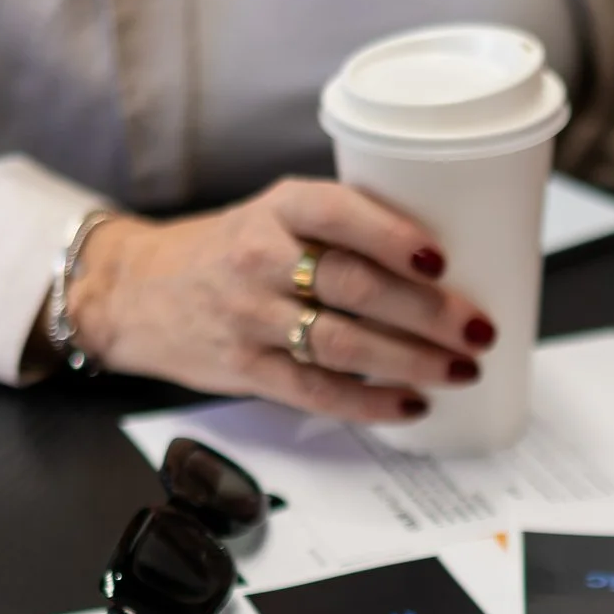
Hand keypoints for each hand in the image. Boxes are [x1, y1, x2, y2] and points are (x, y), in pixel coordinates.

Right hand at [64, 178, 496, 422]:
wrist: (134, 290)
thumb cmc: (228, 250)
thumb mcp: (274, 214)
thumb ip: (341, 229)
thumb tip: (445, 264)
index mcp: (279, 208)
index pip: (340, 214)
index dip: (394, 238)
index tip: (442, 261)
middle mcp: (262, 258)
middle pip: (355, 287)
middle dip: (428, 313)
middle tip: (479, 329)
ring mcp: (250, 317)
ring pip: (343, 343)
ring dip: (412, 361)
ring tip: (461, 369)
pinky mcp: (245, 368)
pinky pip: (316, 391)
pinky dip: (370, 403)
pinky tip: (410, 405)